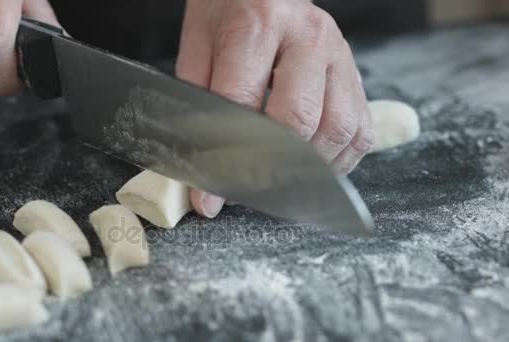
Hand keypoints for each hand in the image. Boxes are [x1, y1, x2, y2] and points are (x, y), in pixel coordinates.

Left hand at [176, 0, 373, 217]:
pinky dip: (338, 160)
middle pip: (297, 121)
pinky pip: (359, 129)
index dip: (224, 159)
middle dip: (267, 168)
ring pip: (336, 129)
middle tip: (243, 190)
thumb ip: (197, 102)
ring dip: (307, 169)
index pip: (242, 105)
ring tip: (278, 181)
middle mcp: (307, 37)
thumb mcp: (198, 46)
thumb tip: (198, 166)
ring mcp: (339, 55)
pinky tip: (312, 167)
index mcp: (258, 24)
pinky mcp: (355, 72)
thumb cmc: (227, 12)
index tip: (208, 197)